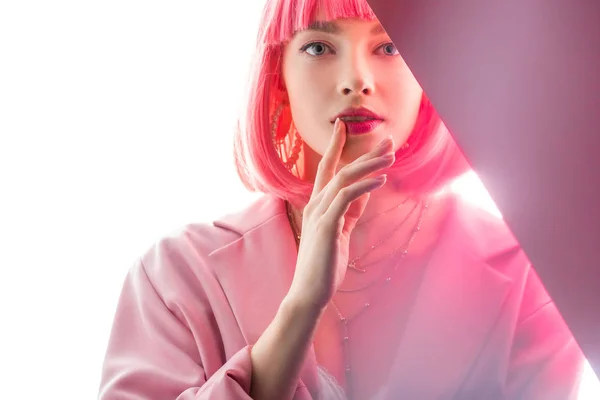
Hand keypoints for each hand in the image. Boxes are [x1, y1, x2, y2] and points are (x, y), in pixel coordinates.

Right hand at [287, 118, 395, 310]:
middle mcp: (315, 204)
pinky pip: (346, 198)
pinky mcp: (326, 225)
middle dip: (363, 152)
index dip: (336, 147)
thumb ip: (350, 210)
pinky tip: (381, 180)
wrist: (310, 292)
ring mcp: (319, 214)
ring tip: (391, 156)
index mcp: (317, 205)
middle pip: (339, 168)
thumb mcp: (341, 230)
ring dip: (369, 165)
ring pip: (344, 178)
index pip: (326, 169)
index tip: (344, 127)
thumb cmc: (324, 264)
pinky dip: (365, 186)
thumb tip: (366, 190)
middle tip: (386, 140)